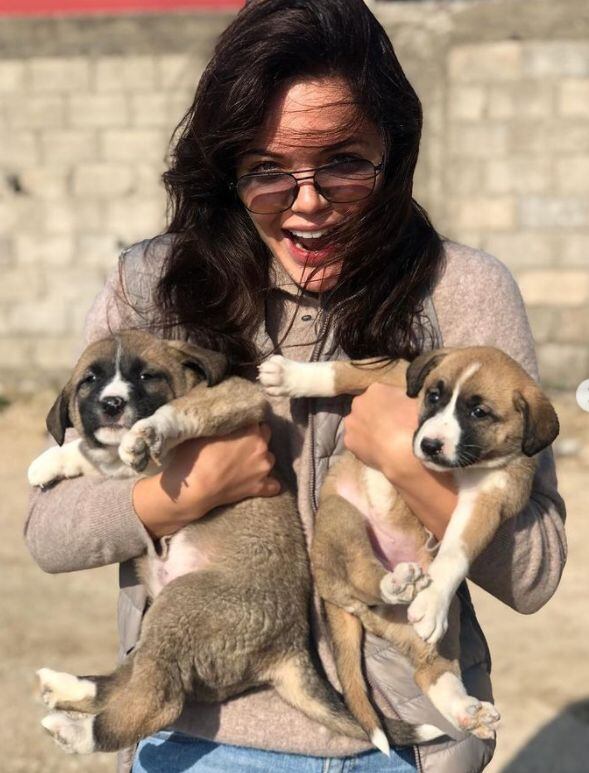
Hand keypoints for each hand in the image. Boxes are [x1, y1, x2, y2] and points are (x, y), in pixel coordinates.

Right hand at [133, 423, 279, 537]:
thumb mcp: (209, 432)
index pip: (255, 421)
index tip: (237, 429)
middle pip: (265, 437)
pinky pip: (273, 485)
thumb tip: (230, 424)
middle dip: (256, 439)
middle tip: (240, 444)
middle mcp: (262, 448)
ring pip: (269, 459)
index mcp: (252, 431)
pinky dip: (268, 483)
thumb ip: (226, 425)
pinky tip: (260, 481)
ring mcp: (263, 469)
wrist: (195, 487)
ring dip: (260, 459)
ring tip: (245, 463)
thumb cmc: (197, 456)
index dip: (245, 425)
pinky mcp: (259, 488)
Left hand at [343, 383, 419, 481]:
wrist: (406, 449)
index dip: (387, 407)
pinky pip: (356, 442)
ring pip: (357, 425)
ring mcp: (351, 422)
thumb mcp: (413, 401)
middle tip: (387, 429)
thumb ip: (401, 400)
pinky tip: (375, 452)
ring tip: (380, 442)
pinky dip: (363, 446)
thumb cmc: (415, 422)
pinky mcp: (348, 441)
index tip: (394, 415)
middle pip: (364, 408)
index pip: (379, 395)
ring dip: (365, 431)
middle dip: (373, 417)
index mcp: (376, 389)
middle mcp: (359, 402)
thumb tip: (401, 404)